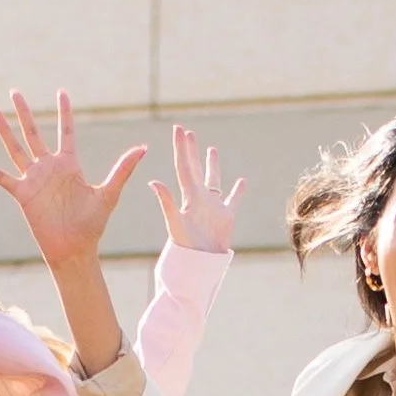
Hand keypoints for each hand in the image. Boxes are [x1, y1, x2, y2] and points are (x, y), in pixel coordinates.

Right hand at [0, 88, 145, 269]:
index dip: (65, 112)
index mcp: (70, 165)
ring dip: (4, 129)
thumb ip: (123, 169)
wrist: (74, 250)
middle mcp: (49, 168)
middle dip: (25, 112)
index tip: (62, 92)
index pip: (66, 131)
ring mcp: (33, 180)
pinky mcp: (22, 194)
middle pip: (33, 133)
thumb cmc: (92, 225)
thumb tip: (143, 147)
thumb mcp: (109, 193)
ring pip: (15, 148)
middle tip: (15, 91)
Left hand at [149, 125, 243, 254]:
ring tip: (211, 149)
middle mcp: (199, 199)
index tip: (179, 129)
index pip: (183, 166)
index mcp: (189, 197)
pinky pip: (233, 200)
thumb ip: (166, 202)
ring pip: (213, 180)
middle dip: (191, 150)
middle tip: (188, 132)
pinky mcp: (226, 217)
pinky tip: (242, 181)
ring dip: (212, 165)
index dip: (181, 148)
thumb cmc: (186, 249)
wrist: (201, 266)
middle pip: (194, 169)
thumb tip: (153, 182)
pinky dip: (238, 191)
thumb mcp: (175, 224)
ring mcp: (213, 207)